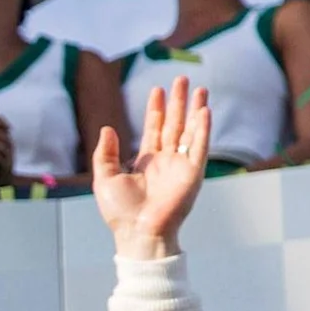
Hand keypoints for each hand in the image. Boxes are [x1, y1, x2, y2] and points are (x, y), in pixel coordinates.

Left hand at [93, 76, 206, 256]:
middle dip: (178, 102)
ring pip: (190, 131)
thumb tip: (107, 128)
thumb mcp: (105, 178)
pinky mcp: (193, 174)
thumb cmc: (120, 212)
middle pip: (174, 124)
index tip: (157, 90)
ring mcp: (180, 166)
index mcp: (146, 162)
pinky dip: (203, 129)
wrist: (137, 232)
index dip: (156, 109)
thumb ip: (105, 154)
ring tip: (200, 89)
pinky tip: (204, 111)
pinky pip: (200, 147)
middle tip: (181, 79)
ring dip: (195, 110)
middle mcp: (165, 161)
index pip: (154, 129)